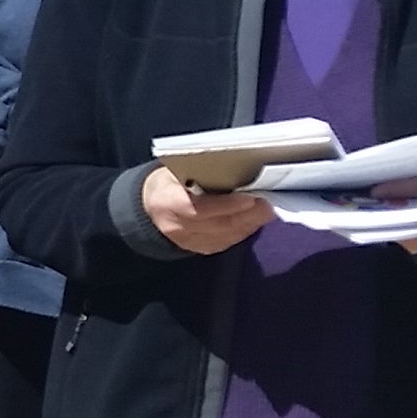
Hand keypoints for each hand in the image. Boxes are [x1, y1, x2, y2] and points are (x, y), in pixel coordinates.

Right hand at [140, 165, 271, 254]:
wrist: (147, 209)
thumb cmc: (167, 183)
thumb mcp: (175, 171)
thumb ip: (200, 172)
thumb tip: (235, 169)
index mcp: (166, 202)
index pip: (199, 209)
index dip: (227, 206)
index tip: (251, 198)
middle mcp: (176, 227)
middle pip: (219, 225)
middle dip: (248, 215)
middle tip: (269, 203)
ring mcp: (188, 242)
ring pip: (227, 235)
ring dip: (250, 223)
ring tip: (265, 209)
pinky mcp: (200, 249)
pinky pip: (228, 241)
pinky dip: (243, 230)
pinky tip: (252, 219)